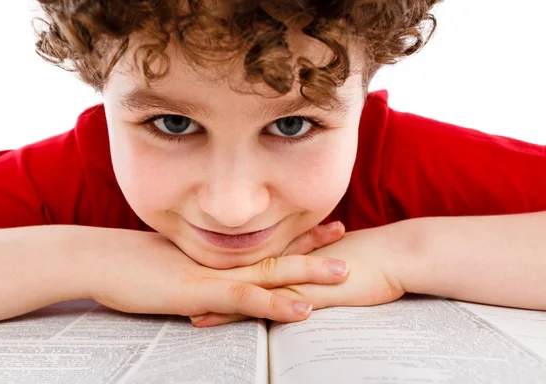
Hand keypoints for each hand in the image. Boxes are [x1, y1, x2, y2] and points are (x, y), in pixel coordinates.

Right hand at [83, 222, 348, 322]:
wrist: (98, 259)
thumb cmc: (129, 263)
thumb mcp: (170, 264)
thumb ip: (194, 268)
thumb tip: (207, 274)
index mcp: (217, 254)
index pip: (265, 242)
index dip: (296, 234)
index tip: (323, 225)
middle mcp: (221, 261)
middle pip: (275, 250)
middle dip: (312, 243)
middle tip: (344, 231)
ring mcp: (213, 275)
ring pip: (269, 273)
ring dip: (308, 272)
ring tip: (344, 272)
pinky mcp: (200, 293)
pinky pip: (245, 300)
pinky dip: (275, 304)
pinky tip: (302, 309)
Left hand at [192, 224, 405, 326]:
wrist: (395, 255)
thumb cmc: (370, 259)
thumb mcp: (334, 262)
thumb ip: (315, 266)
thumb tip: (305, 279)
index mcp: (292, 256)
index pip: (252, 263)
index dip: (224, 268)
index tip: (198, 271)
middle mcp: (287, 265)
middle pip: (240, 275)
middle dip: (210, 282)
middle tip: (179, 289)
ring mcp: (293, 279)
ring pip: (246, 290)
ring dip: (216, 300)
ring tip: (188, 309)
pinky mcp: (305, 295)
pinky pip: (265, 306)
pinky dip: (239, 313)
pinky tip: (218, 320)